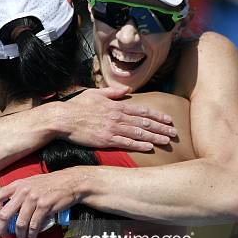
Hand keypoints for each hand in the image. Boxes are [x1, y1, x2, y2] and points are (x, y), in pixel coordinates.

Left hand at [0, 169, 81, 237]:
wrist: (70, 182)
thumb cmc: (49, 184)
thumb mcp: (30, 183)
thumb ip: (17, 193)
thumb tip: (5, 209)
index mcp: (17, 185)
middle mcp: (23, 191)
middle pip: (5, 214)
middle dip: (2, 229)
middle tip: (5, 235)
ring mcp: (34, 198)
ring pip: (20, 223)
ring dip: (20, 234)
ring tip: (23, 237)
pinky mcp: (45, 206)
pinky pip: (34, 225)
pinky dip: (32, 234)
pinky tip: (32, 236)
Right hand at [58, 87, 176, 150]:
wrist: (63, 118)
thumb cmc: (77, 106)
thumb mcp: (95, 93)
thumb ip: (112, 92)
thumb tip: (126, 90)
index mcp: (116, 106)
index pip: (142, 111)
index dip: (157, 115)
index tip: (168, 119)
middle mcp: (118, 117)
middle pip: (144, 123)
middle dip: (161, 128)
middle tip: (174, 133)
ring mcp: (112, 129)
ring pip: (139, 133)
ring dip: (154, 137)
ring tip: (167, 141)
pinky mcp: (106, 140)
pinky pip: (126, 143)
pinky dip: (139, 145)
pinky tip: (149, 147)